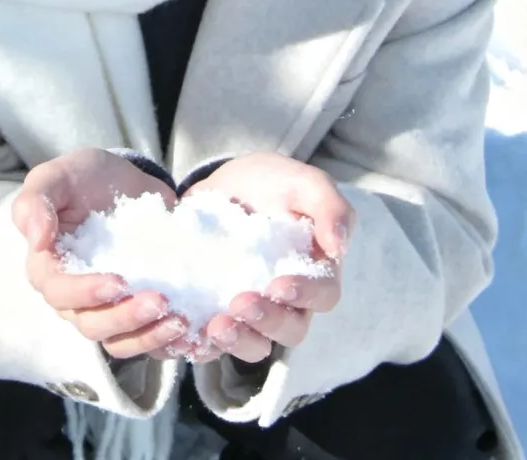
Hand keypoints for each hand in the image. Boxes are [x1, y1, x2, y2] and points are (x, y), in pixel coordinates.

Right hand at [12, 147, 189, 359]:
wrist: (124, 178)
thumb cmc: (82, 177)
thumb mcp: (57, 175)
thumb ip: (36, 201)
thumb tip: (36, 240)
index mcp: (47, 267)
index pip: (59, 292)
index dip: (85, 293)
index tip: (118, 282)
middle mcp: (72, 296)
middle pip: (91, 324)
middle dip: (125, 318)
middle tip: (160, 300)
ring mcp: (105, 307)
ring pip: (119, 340)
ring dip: (149, 335)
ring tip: (180, 319)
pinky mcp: (134, 308)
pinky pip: (145, 337)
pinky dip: (165, 337)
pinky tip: (189, 327)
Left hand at [181, 152, 354, 364]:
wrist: (225, 182)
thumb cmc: (273, 182)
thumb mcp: (302, 182)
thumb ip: (329, 206)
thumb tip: (340, 246)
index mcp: (316, 272)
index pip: (323, 296)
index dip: (305, 295)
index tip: (278, 284)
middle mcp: (289, 301)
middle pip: (290, 329)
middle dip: (267, 322)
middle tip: (239, 302)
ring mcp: (252, 311)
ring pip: (255, 345)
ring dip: (237, 341)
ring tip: (215, 325)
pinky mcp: (218, 312)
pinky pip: (213, 343)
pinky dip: (201, 344)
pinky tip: (186, 336)